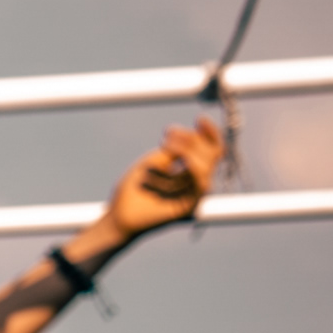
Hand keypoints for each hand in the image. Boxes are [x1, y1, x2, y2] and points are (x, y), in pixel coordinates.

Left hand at [101, 117, 225, 241]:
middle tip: (167, 136)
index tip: (200, 119)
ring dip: (189, 149)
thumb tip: (195, 135)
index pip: (210, 150)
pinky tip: (176, 157)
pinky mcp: (190, 206)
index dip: (210, 133)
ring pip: (208, 166)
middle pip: (213, 154)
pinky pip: (201, 183)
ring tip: (165, 144)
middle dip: (193, 140)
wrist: (119, 214)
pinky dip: (191, 166)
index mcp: (188, 170)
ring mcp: (193, 194)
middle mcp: (195, 182)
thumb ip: (175, 150)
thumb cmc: (134, 189)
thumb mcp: (154, 162)